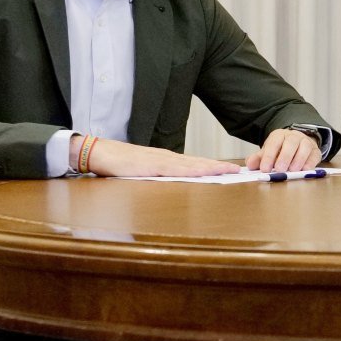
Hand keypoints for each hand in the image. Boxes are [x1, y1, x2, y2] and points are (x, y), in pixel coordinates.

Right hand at [82, 137, 237, 178]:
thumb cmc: (120, 164)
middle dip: (220, 167)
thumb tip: (174, 187)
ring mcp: (161, 160)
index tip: (232, 171)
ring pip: (192, 164)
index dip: (214, 167)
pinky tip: (203, 172)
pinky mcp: (152, 165)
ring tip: (229, 170)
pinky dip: (191, 170)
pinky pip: (176, 169)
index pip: (196, 165)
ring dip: (212, 167)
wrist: (100, 152)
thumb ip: (159, 178)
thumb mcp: (145, 173)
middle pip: (199, 163)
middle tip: (240, 171)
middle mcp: (168, 158)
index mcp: (168, 161)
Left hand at [246, 127, 322, 172]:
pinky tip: (305, 170)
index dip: (269, 156)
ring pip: (305, 147)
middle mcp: (294, 136)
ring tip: (292, 171)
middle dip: (285, 157)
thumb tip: (250, 164)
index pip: (274, 143)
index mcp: (279, 136)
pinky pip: (315, 155)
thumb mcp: (268, 153)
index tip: (265, 169)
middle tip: (279, 169)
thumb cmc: (280, 151)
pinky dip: (310, 162)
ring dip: (298, 159)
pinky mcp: (315, 151)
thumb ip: (258, 159)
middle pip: (291, 143)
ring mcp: (306, 142)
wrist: (297, 145)